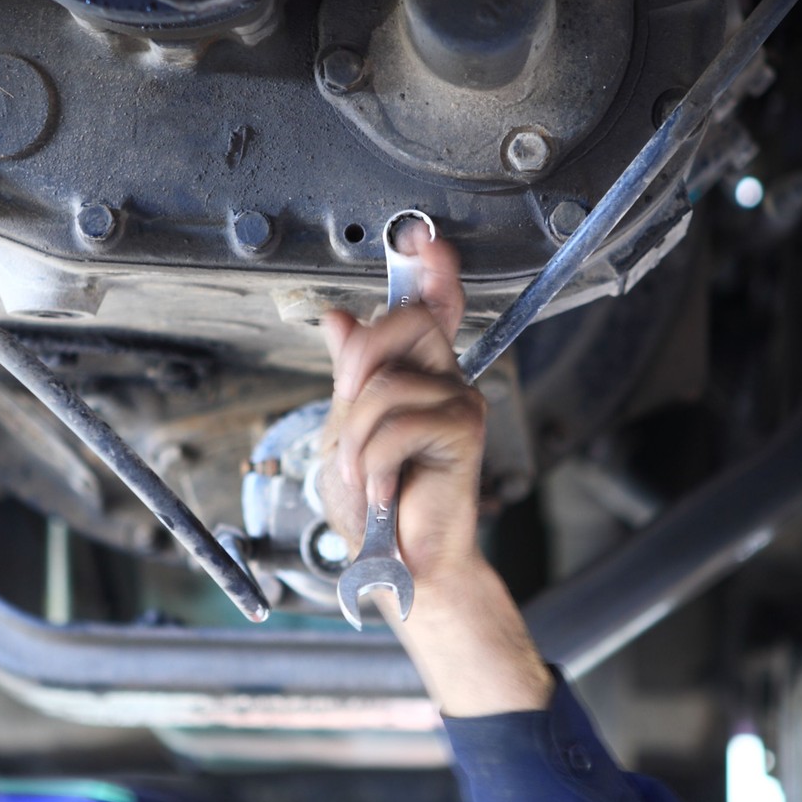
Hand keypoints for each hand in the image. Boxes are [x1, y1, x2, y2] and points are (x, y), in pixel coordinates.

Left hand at [317, 222, 551, 716]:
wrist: (399, 563)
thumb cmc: (378, 502)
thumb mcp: (347, 429)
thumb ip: (350, 373)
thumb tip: (338, 318)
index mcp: (419, 372)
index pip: (431, 306)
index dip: (431, 269)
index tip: (425, 237)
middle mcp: (447, 378)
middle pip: (404, 321)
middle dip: (359, 363)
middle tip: (348, 413)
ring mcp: (459, 403)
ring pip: (382, 386)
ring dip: (354, 440)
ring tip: (365, 473)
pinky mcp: (463, 433)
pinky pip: (393, 424)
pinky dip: (372, 463)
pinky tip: (384, 488)